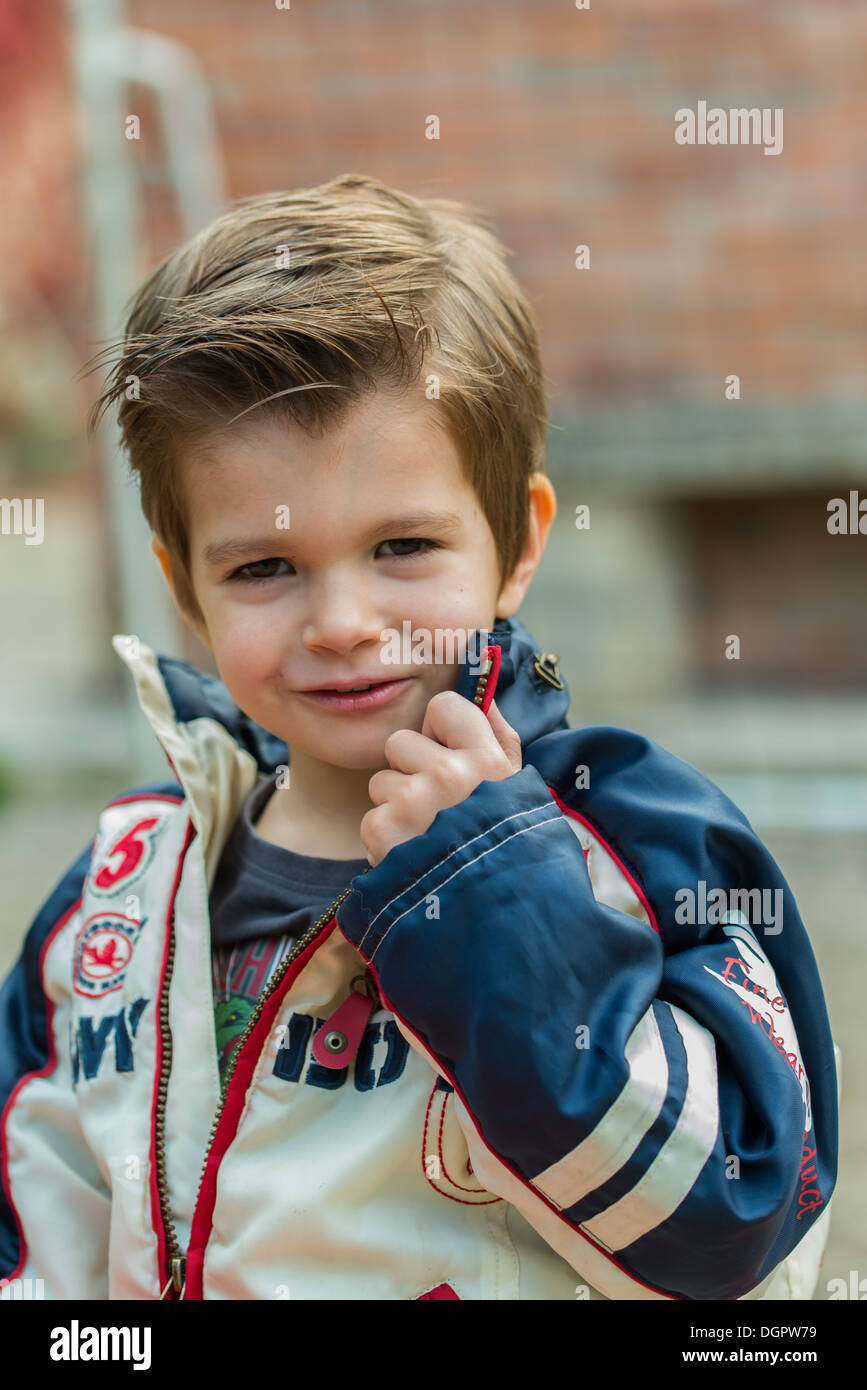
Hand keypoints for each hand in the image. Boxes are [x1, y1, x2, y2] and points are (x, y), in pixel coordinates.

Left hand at [360, 694, 522, 866]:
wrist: (495, 919)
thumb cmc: (508, 845)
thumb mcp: (519, 788)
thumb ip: (500, 737)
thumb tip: (481, 694)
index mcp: (486, 759)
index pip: (443, 706)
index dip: (442, 731)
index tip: (452, 756)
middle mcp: (450, 775)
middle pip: (400, 743)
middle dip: (411, 771)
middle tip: (437, 808)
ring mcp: (413, 804)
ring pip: (381, 782)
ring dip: (397, 808)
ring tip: (428, 838)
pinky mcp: (383, 833)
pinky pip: (372, 818)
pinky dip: (387, 841)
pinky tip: (415, 857)